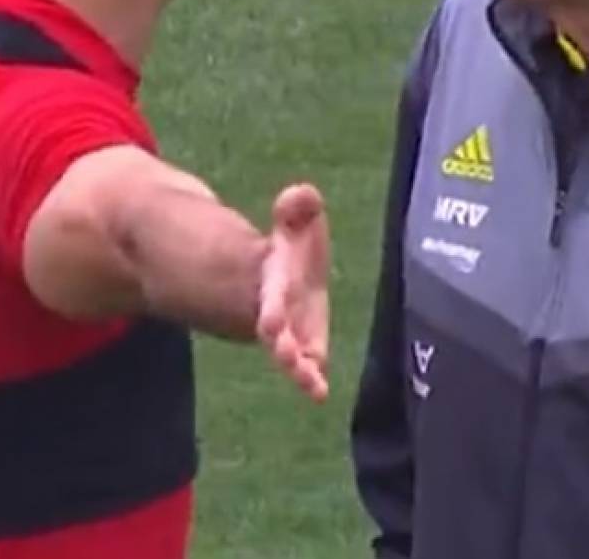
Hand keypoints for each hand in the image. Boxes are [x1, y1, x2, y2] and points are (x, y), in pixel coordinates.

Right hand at [257, 182, 329, 401]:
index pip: (272, 294)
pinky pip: (307, 365)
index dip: (272, 309)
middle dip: (279, 342)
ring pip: (287, 353)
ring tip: (309, 383)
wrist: (282, 282)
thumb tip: (303, 194)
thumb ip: (299, 208)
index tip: (269, 323)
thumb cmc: (292, 250)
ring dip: (295, 367)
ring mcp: (289, 333)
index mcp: (274, 280)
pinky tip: (319, 394)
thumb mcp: (296, 224)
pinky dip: (310, 379)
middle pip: (275, 330)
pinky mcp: (305, 346)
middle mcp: (277, 312)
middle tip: (283, 354)